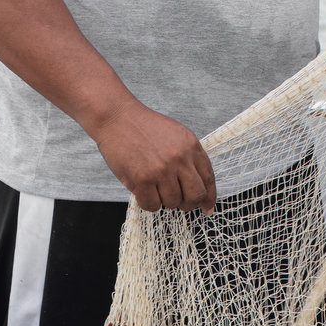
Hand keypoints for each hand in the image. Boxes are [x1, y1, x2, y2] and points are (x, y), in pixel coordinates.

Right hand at [89, 100, 215, 213]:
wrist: (117, 117)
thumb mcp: (176, 136)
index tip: (207, 208)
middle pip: (196, 195)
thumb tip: (199, 188)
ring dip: (164, 200)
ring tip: (154, 187)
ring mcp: (162, 169)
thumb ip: (189, 158)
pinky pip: (153, 205)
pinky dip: (148, 203)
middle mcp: (180, 158)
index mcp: (191, 146)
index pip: (208, 178)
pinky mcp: (143, 179)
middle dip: (189, 204)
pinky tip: (143, 190)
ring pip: (173, 202)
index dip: (209, 197)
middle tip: (180, 203)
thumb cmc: (144, 128)